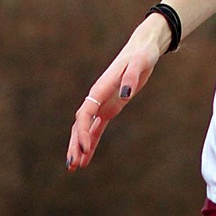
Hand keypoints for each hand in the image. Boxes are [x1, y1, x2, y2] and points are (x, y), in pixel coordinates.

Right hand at [65, 13, 170, 170]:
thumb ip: (131, 77)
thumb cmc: (141, 54)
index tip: (85, 148)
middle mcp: (97, 98)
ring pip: (86, 129)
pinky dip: (92, 142)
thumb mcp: (140, 63)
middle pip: (80, 125)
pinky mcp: (110, 108)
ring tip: (74, 166)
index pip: (85, 114)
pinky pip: (97, 128)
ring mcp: (102, 104)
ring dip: (80, 146)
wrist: (143, 49)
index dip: (82, 131)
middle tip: (72, 164)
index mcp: (100, 89)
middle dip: (76, 144)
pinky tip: (87, 157)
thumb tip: (125, 94)